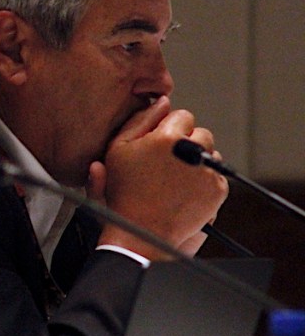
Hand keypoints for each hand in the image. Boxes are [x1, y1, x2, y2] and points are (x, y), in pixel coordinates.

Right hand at [98, 96, 227, 259]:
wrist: (141, 233)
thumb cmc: (123, 192)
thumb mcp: (117, 150)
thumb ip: (140, 120)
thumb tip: (163, 102)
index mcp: (167, 137)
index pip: (182, 115)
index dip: (169, 129)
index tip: (159, 145)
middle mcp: (192, 151)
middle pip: (200, 133)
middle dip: (186, 143)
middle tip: (167, 164)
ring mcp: (208, 171)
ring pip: (210, 153)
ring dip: (196, 161)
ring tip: (175, 179)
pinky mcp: (218, 190)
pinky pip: (216, 175)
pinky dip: (204, 180)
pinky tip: (184, 190)